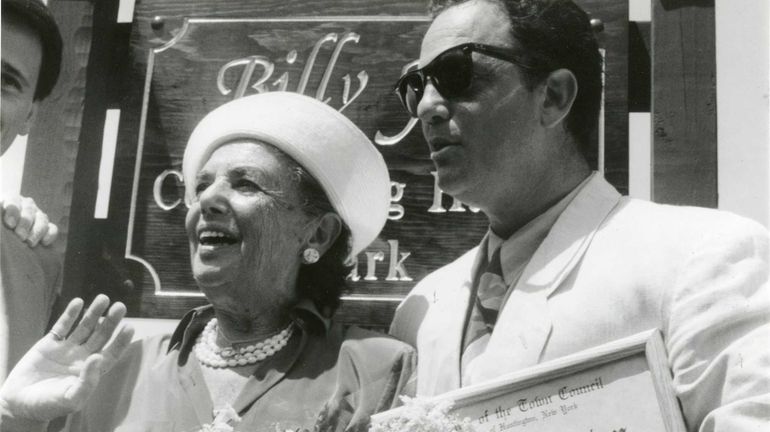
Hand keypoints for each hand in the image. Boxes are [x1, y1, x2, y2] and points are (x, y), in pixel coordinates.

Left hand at [0, 195, 57, 246]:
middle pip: (29, 209)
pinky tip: (44, 243)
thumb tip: (2, 226)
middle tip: (20, 236)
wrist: (6, 235)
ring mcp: (38, 215)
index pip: (12, 200)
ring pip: (42, 218)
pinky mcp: (47, 227)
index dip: (12, 211)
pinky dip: (50, 234)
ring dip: (37, 231)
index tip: (9, 224)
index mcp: (8, 200)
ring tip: (30, 243)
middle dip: (25, 223)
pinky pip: (53, 228)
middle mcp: (25, 205)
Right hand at [0, 295, 133, 421]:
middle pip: (101, 335)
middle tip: (120, 307)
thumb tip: (99, 358)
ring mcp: (66, 349)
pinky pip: (62, 326)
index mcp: (91, 371)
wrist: (19, 403)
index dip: (121, 341)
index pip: (111, 353)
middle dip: (110, 322)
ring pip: (84, 327)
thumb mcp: (71, 399)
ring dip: (93, 313)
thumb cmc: (48, 405)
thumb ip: (87, 381)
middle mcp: (81, 357)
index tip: (130, 327)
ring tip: (103, 298)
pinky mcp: (49, 343)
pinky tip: (78, 302)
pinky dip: (70, 314)